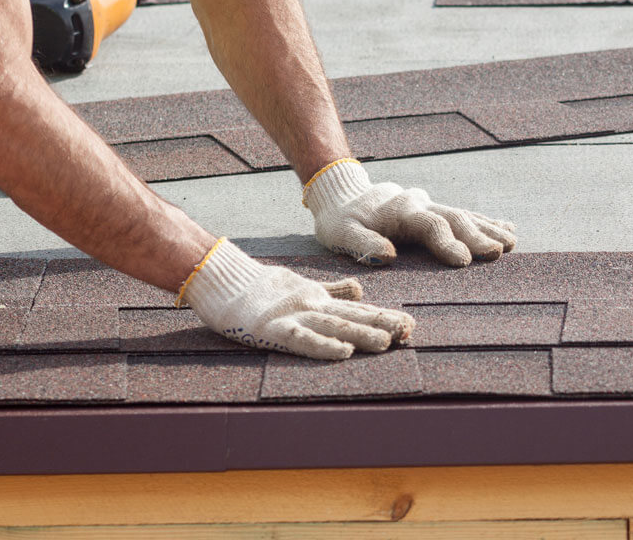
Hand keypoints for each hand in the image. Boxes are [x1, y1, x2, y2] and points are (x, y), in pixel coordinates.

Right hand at [179, 238, 414, 359]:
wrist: (222, 280)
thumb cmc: (260, 288)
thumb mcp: (303, 287)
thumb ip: (332, 290)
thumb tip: (361, 289)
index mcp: (319, 299)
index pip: (358, 309)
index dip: (384, 316)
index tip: (410, 325)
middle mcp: (312, 306)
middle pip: (353, 316)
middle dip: (383, 324)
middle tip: (409, 332)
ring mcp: (293, 316)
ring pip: (334, 325)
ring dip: (362, 333)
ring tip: (387, 341)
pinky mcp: (273, 329)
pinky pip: (302, 339)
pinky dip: (324, 345)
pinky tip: (343, 352)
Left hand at [303, 159, 516, 266]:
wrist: (344, 194)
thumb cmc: (341, 221)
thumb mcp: (341, 233)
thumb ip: (362, 244)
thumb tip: (387, 256)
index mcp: (400, 211)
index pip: (429, 225)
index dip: (447, 242)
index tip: (463, 260)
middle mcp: (420, 204)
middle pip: (454, 218)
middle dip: (477, 235)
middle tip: (498, 251)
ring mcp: (430, 205)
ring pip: (464, 215)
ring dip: (488, 228)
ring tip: (511, 242)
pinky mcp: (435, 210)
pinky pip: (464, 214)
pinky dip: (486, 221)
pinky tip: (507, 228)